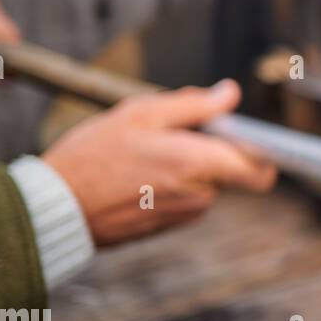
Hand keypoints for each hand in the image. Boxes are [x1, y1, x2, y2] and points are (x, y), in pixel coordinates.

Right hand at [43, 80, 276, 245]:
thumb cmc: (94, 155)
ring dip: (188, 166)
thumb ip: (194, 105)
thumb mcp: (141, 114)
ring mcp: (186, 215)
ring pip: (206, 182)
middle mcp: (201, 194)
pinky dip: (172, 184)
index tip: (251, 137)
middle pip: (230, 168)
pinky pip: (186, 197)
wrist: (56, 207)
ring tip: (144, 154)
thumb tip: (229, 94)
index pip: (261, 168)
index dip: (264, 152)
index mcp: (199, 164)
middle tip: (172, 134)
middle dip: (212, 150)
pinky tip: (137, 175)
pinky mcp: (169, 226)